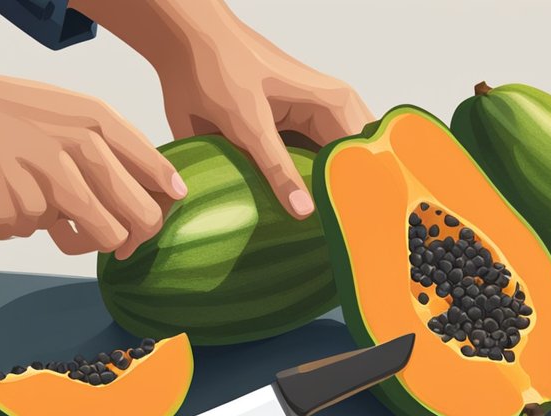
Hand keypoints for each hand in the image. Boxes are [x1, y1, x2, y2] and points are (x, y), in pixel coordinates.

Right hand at [0, 71, 186, 256]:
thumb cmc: (26, 115)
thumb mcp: (82, 110)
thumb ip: (131, 147)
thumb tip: (175, 190)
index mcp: (94, 125)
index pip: (154, 177)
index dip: (164, 202)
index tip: (163, 209)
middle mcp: (70, 154)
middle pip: (134, 221)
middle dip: (136, 236)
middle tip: (122, 236)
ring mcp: (36, 188)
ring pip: (93, 240)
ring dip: (83, 235)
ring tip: (58, 206)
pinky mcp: (5, 214)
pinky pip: (36, 236)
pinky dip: (28, 222)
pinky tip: (13, 192)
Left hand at [74, 0, 372, 218]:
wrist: (184, 41)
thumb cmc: (218, 69)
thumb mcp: (248, 123)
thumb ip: (277, 168)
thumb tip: (306, 214)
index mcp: (335, 105)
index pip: (365, 158)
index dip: (365, 192)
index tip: (362, 230)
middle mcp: (333, 114)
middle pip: (354, 167)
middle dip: (351, 200)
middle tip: (348, 239)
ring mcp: (314, 124)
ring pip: (333, 171)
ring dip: (330, 198)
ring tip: (332, 236)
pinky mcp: (291, 134)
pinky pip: (308, 168)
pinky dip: (306, 190)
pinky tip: (304, 221)